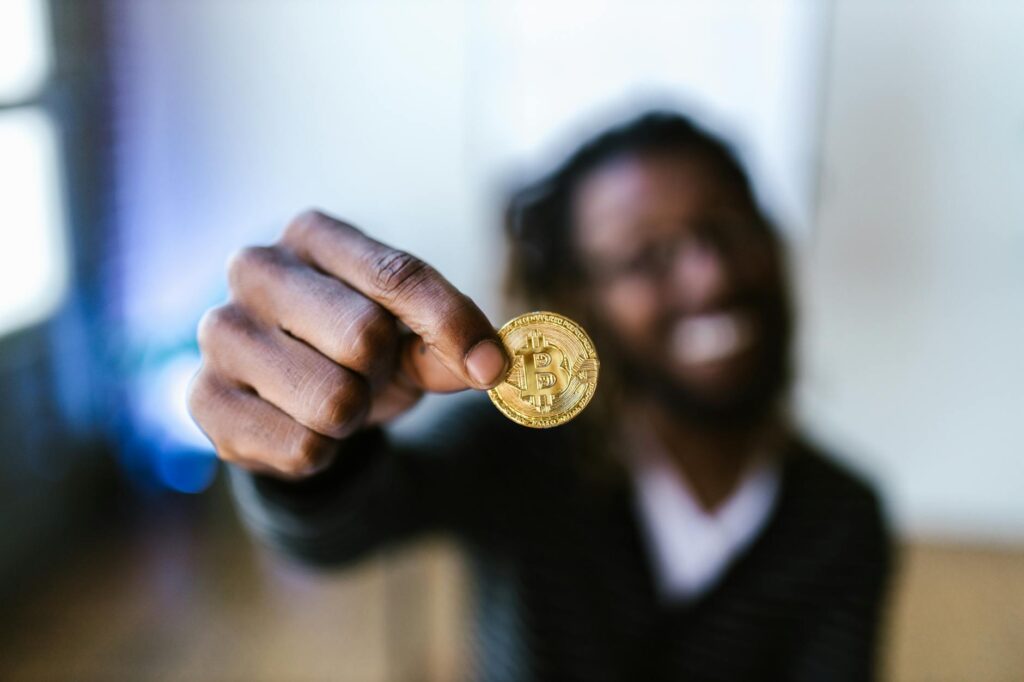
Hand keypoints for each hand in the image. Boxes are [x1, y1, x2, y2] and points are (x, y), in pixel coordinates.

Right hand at [187, 210, 507, 478]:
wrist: (289, 397)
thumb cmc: (357, 350)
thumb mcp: (411, 336)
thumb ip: (450, 342)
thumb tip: (492, 363)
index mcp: (315, 235)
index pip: (397, 274)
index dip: (451, 324)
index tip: (490, 367)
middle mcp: (256, 268)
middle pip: (364, 335)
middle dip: (383, 371)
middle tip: (368, 373)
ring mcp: (219, 332)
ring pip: (333, 400)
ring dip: (352, 416)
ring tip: (333, 398)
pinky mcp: (201, 400)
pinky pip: (300, 448)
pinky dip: (320, 452)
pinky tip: (300, 427)